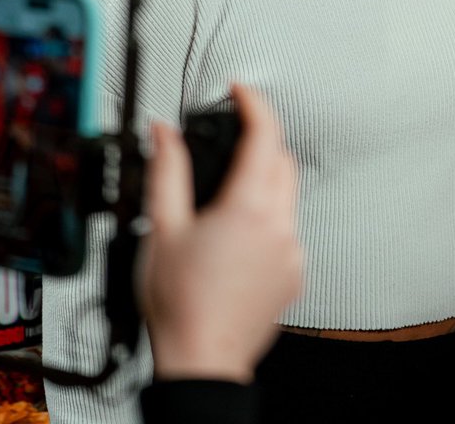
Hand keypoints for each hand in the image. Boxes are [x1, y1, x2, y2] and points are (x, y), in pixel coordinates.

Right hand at [137, 84, 301, 382]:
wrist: (201, 362)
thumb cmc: (180, 305)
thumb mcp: (161, 228)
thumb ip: (167, 171)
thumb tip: (164, 132)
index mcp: (248, 208)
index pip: (265, 134)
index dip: (253, 102)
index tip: (239, 92)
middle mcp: (279, 226)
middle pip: (283, 160)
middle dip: (259, 142)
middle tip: (229, 143)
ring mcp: (291, 251)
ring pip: (288, 195)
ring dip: (264, 183)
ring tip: (226, 199)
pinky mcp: (294, 273)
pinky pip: (288, 229)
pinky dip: (268, 219)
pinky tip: (237, 238)